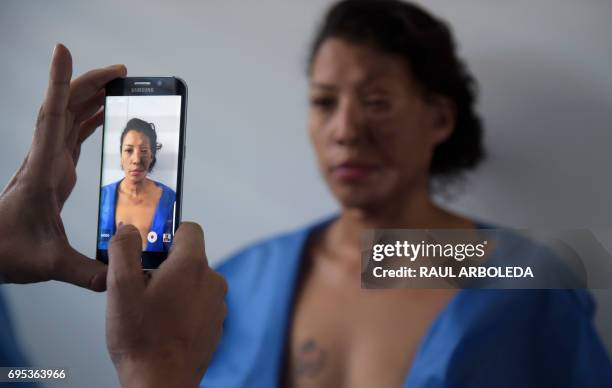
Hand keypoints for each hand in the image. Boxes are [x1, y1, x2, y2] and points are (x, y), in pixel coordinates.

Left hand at [0, 44, 125, 290]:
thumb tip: (119, 276)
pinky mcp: (54, 172)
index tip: (62, 51)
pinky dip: (89, 121)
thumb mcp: (48, 265)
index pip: (52, 117)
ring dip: (91, 98)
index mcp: (44, 171)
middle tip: (121, 72)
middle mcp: (45, 159)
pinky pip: (73, 136)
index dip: (59, 83)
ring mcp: (48, 163)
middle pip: (66, 108)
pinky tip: (103, 118)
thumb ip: (86, 271)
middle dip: (91, 84)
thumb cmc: (6, 251)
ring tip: (119, 88)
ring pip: (70, 118)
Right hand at [106, 223, 226, 387]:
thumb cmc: (142, 339)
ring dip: (175, 288)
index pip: (189, 229)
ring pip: (194, 281)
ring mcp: (217, 303)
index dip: (166, 235)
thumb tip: (130, 230)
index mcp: (192, 265)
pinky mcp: (216, 323)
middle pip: (189, 257)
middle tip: (142, 286)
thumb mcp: (120, 287)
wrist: (161, 382)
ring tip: (151, 310)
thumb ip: (123, 249)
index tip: (149, 249)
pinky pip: (200, 303)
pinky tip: (165, 325)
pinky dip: (185, 307)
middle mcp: (212, 280)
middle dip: (165, 265)